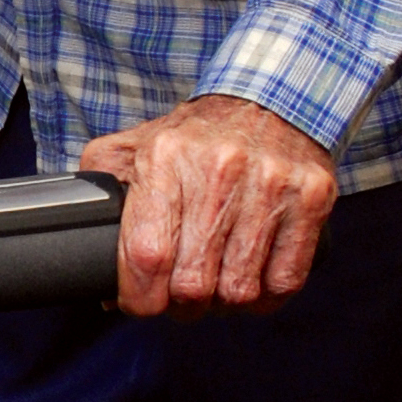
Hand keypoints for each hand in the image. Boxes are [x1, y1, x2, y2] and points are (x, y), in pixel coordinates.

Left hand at [80, 93, 337, 318]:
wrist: (269, 97)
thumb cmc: (197, 136)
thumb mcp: (137, 144)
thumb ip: (101, 191)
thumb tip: (92, 266)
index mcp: (165, 156)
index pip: (146, 254)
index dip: (139, 297)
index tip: (140, 302)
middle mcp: (219, 169)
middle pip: (193, 283)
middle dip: (182, 304)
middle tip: (181, 295)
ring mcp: (270, 185)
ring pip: (240, 290)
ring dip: (224, 303)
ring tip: (217, 285)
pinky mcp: (310, 199)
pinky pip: (285, 281)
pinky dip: (265, 298)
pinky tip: (251, 281)